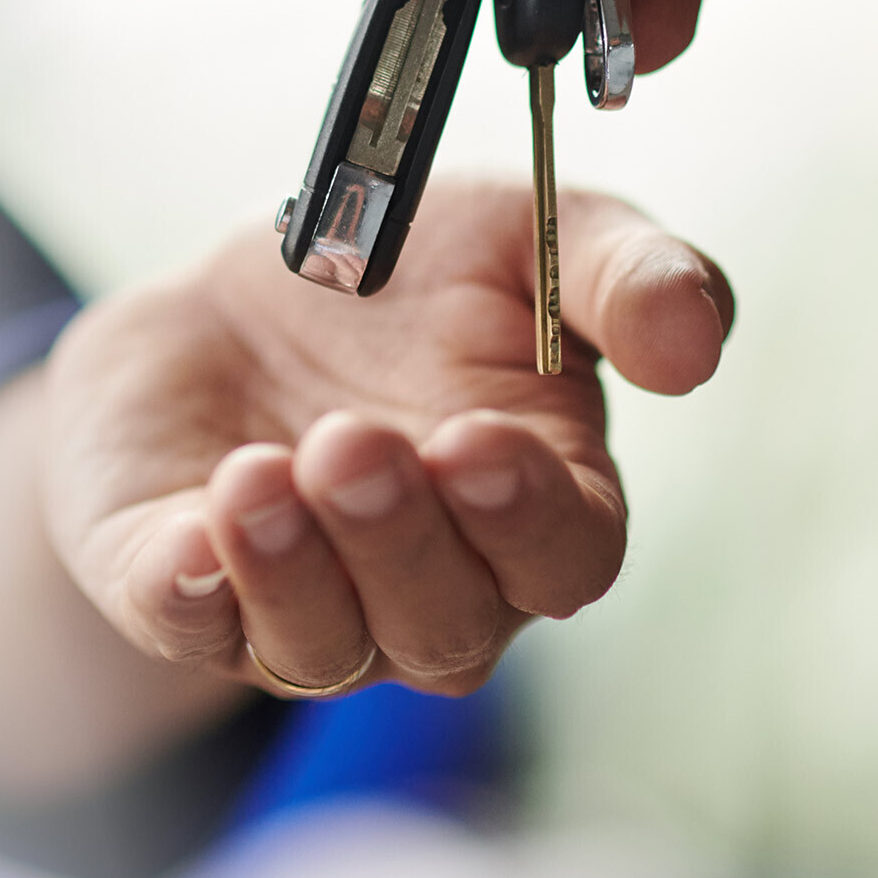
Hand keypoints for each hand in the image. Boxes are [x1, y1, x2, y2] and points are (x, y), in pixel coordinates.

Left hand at [42, 180, 728, 698]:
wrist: (220, 296)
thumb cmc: (399, 279)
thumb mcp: (517, 235)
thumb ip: (621, 274)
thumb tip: (694, 340)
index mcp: (531, 510)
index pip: (561, 556)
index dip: (526, 515)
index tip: (477, 443)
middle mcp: (429, 587)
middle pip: (444, 620)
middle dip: (399, 538)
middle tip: (352, 445)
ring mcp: (307, 608)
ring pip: (321, 642)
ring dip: (293, 568)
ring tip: (258, 475)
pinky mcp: (182, 598)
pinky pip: (187, 626)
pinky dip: (189, 593)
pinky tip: (188, 544)